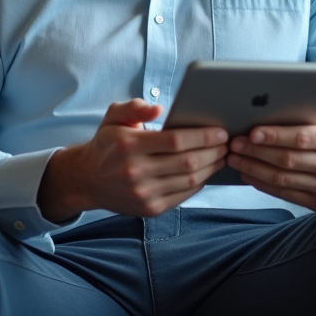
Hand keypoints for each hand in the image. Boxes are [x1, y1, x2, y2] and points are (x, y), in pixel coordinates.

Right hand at [38, 98, 227, 221]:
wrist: (88, 180)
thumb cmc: (107, 143)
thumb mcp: (113, 117)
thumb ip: (134, 107)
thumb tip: (158, 108)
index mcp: (128, 145)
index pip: (175, 141)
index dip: (202, 136)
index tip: (220, 131)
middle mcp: (135, 172)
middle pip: (187, 162)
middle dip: (213, 151)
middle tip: (227, 143)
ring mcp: (143, 193)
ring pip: (189, 180)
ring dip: (211, 168)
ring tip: (222, 156)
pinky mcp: (150, 209)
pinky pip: (183, 195)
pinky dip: (199, 182)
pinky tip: (207, 171)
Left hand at [226, 86, 315, 210]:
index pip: (303, 138)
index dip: (276, 136)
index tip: (253, 131)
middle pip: (288, 160)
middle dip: (257, 152)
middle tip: (234, 143)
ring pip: (283, 180)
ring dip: (254, 169)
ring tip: (234, 157)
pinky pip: (286, 194)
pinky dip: (263, 185)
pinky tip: (247, 174)